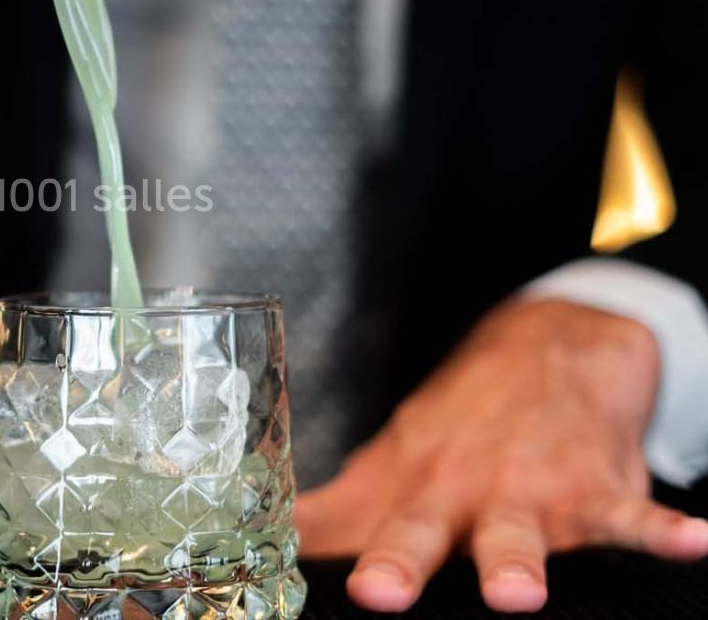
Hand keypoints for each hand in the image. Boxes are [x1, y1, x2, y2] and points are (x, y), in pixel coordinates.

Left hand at [297, 299, 707, 613]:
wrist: (547, 348)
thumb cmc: (462, 421)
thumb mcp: (392, 460)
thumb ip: (339, 512)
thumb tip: (275, 548)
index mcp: (411, 488)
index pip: (368, 530)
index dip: (336, 559)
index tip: (318, 586)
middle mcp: (465, 489)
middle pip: (429, 529)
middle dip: (406, 561)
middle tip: (383, 593)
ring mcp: (533, 488)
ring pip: (527, 527)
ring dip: (522, 558)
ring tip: (517, 594)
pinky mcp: (600, 486)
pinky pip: (634, 512)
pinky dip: (667, 529)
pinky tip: (695, 541)